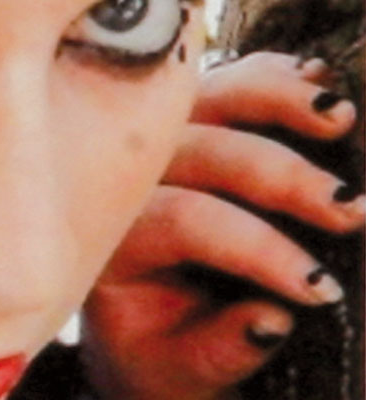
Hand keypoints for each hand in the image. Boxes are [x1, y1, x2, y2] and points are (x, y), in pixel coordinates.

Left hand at [81, 52, 362, 399]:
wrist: (141, 328)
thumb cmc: (157, 347)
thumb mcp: (177, 368)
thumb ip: (218, 348)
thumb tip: (271, 320)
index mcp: (112, 242)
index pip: (182, 221)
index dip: (255, 248)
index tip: (318, 286)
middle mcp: (126, 183)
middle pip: (200, 151)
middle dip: (281, 177)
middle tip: (349, 209)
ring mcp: (157, 146)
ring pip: (210, 99)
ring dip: (277, 101)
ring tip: (338, 118)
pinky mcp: (189, 125)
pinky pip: (225, 84)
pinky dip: (270, 77)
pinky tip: (317, 83)